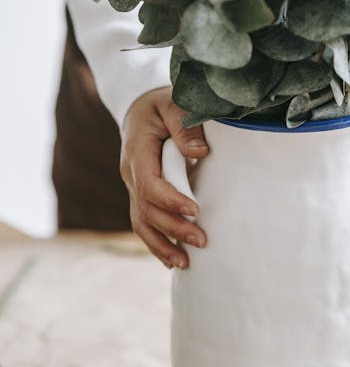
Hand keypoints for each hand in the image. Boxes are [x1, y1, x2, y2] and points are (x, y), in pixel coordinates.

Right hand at [120, 87, 208, 268]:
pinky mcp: (142, 196)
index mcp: (137, 152)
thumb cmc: (161, 104)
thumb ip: (185, 125)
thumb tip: (200, 152)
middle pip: (146, 209)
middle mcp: (131, 174)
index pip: (149, 184)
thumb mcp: (173, 103)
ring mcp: (134, 187)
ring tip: (186, 264)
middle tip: (202, 240)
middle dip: (173, 228)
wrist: (141, 108)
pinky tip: (174, 262)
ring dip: (162, 245)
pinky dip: (158, 244)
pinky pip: (145, 223)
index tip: (195, 210)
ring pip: (142, 223)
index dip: (170, 200)